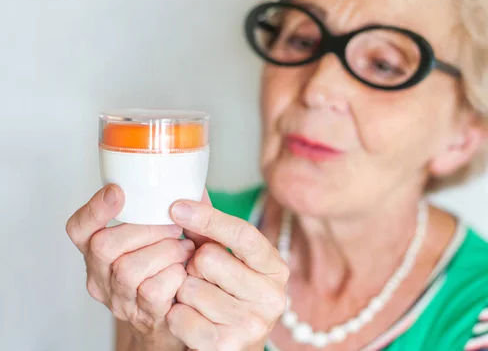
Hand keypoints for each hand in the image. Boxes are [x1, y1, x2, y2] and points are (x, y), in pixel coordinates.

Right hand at [66, 185, 194, 349]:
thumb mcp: (160, 235)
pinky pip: (154, 292)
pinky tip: (184, 271)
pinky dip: (175, 275)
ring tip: (184, 249)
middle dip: (146, 230)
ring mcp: (118, 299)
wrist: (174, 315)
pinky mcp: (141, 316)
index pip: (79, 228)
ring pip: (129, 270)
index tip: (117, 192)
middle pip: (104, 246)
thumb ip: (169, 210)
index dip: (94, 209)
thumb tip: (190, 181)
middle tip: (175, 227)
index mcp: (97, 250)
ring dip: (166, 252)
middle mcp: (100, 276)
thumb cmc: (169, 266)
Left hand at [165, 194, 289, 350]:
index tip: (177, 206)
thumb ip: (212, 226)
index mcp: (275, 268)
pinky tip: (190, 318)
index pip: (244, 234)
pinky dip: (176, 315)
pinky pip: (180, 317)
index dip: (209, 218)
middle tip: (201, 276)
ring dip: (182, 291)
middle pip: (208, 259)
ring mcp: (252, 324)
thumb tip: (192, 189)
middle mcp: (272, 297)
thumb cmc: (229, 294)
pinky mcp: (226, 346)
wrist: (233, 345)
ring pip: (189, 288)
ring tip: (198, 299)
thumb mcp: (229, 258)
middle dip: (193, 264)